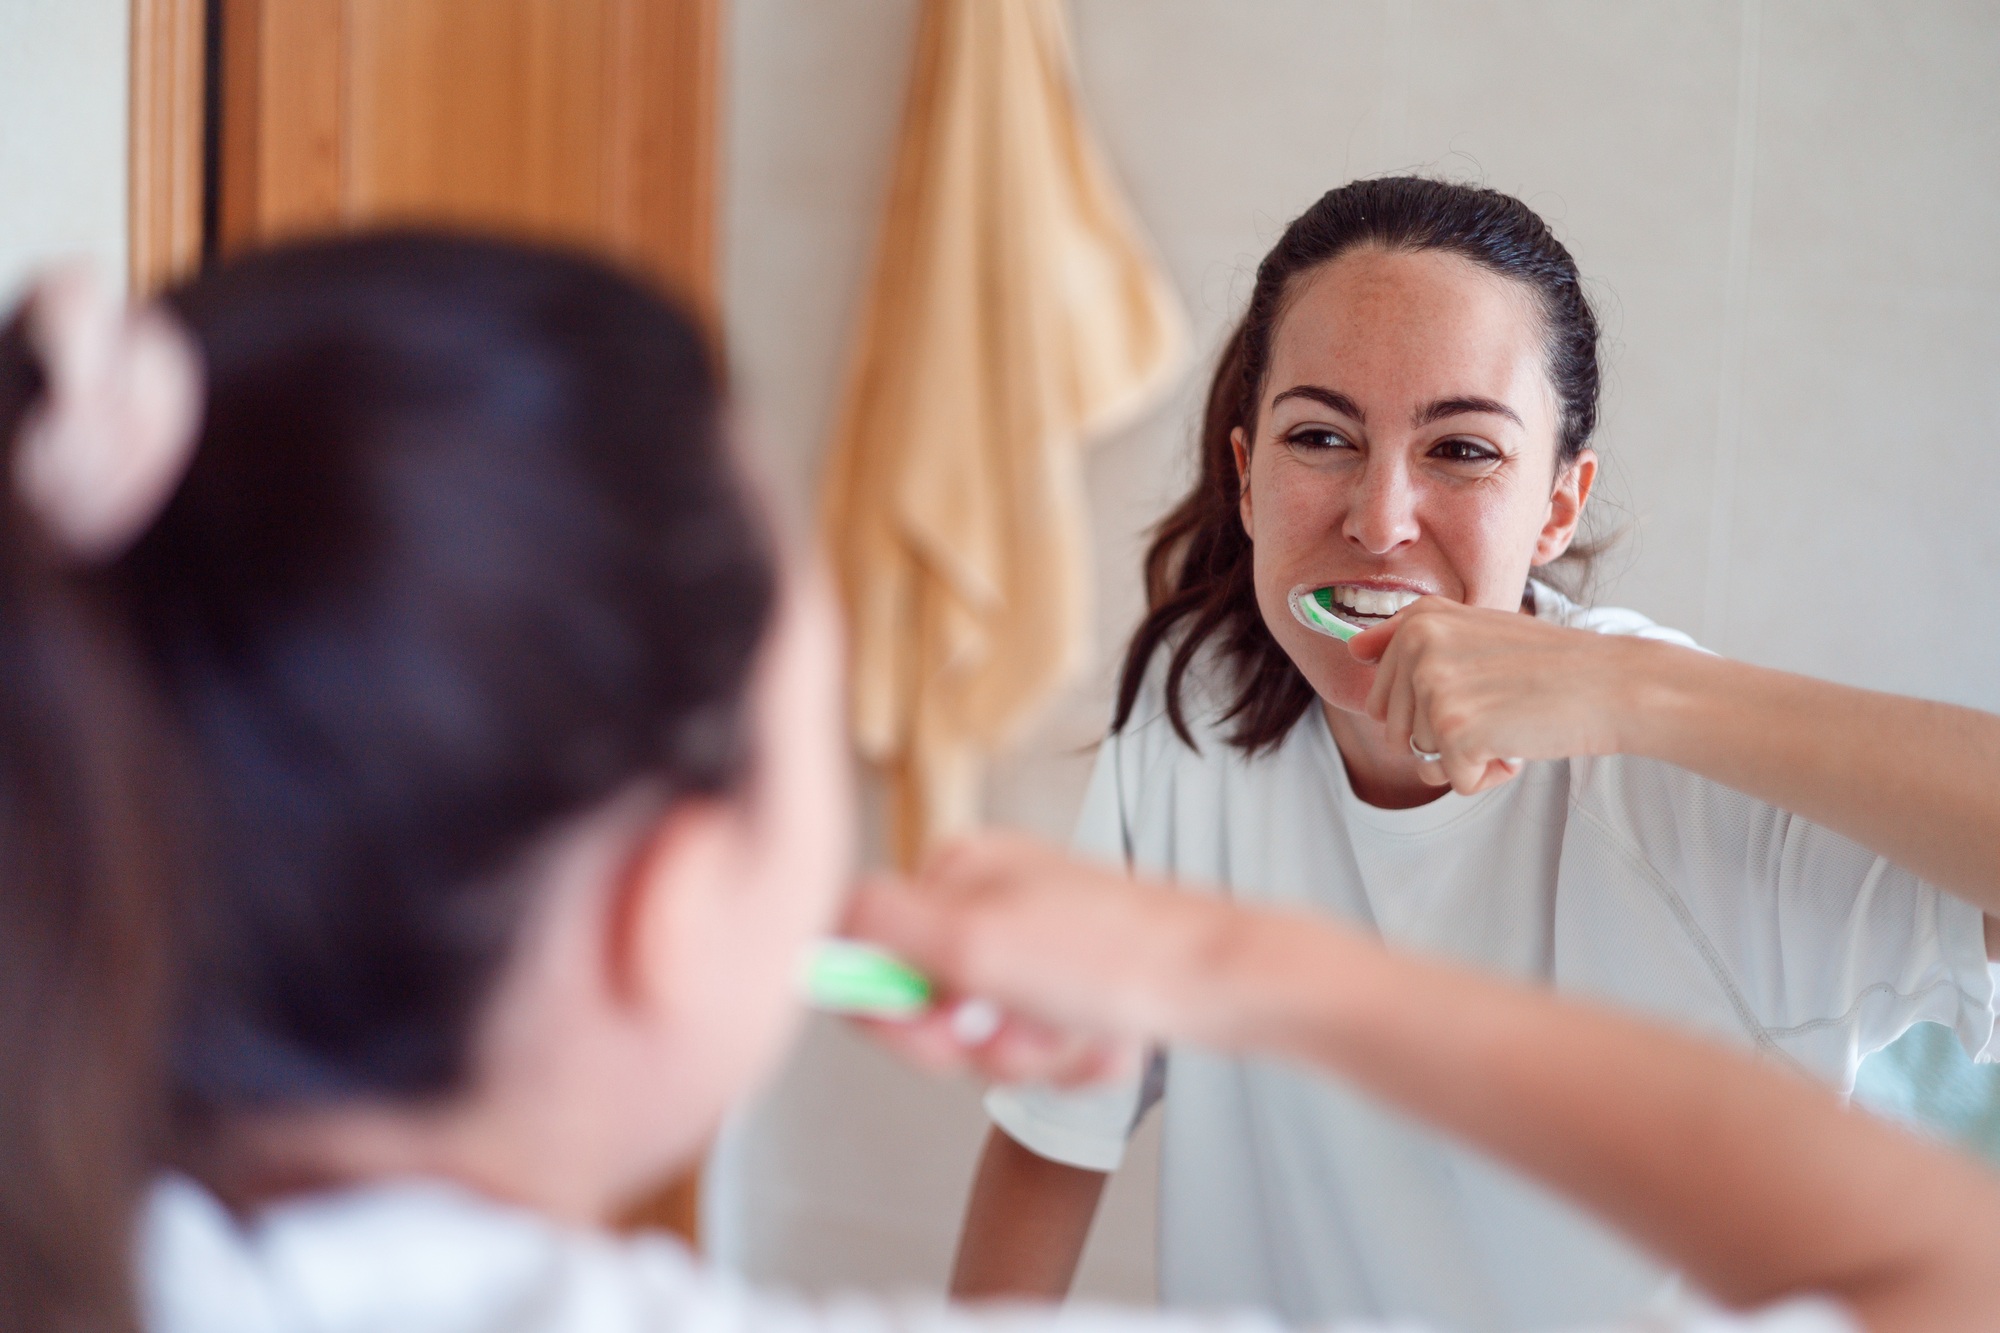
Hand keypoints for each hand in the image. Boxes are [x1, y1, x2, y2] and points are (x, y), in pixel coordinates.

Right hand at [840, 834, 1232, 1086]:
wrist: (1225, 981)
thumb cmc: (1109, 957)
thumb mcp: (971, 942)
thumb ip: (877, 927)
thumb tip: (811, 920)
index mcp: (953, 871)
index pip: (868, 953)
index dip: (893, 1013)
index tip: (936, 1030)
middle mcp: (987, 896)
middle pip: (927, 1004)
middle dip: (974, 1040)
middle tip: (1022, 1030)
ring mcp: (1033, 938)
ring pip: (986, 1033)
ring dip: (1029, 1054)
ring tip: (1077, 1032)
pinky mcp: (1073, 977)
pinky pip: (1040, 1039)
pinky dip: (1069, 1053)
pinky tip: (1106, 1039)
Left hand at [1348, 596, 1646, 794]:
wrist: (1613, 684)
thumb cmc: (1550, 665)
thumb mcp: (1474, 633)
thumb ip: (1409, 641)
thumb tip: (1351, 649)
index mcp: (1417, 620)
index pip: (1382, 699)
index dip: (1434, 710)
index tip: (1480, 685)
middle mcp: (1416, 645)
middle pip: (1398, 733)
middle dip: (1447, 737)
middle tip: (1500, 706)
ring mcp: (1432, 686)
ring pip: (1424, 759)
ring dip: (1470, 756)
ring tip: (1512, 719)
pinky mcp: (1452, 729)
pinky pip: (1455, 782)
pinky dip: (1490, 775)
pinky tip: (1521, 741)